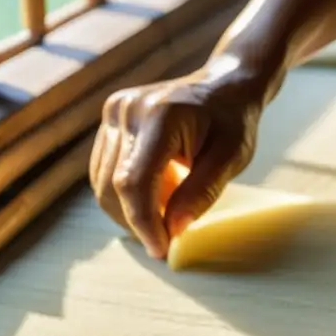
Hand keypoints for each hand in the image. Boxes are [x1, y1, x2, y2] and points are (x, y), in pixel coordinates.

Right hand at [89, 56, 269, 257]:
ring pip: (102, 182)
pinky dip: (128, 193)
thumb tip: (174, 229)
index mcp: (159, 116)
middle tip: (167, 239)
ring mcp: (115, 112)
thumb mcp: (232, 157)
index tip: (161, 250)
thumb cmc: (233, 121)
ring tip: (168, 208)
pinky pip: (105, 169)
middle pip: (112, 186)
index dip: (143, 222)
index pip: (134, 182)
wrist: (224, 85)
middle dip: (137, 221)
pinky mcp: (110, 119)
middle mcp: (128, 110)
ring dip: (131, 209)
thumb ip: (202, 192)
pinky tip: (159, 191)